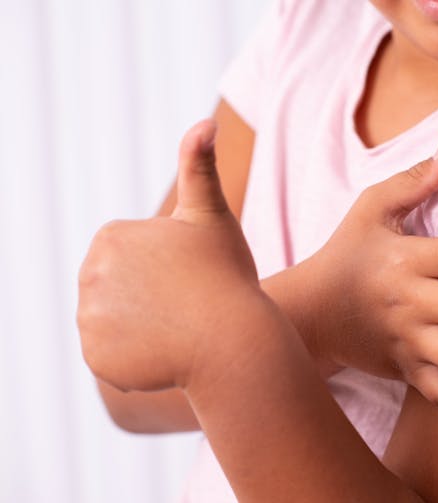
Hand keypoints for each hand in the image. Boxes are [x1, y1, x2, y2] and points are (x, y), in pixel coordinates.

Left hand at [78, 120, 273, 391]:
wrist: (232, 341)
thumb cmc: (227, 274)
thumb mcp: (212, 215)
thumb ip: (200, 165)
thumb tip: (206, 122)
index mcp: (112, 237)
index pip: (129, 254)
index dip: (163, 265)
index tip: (188, 275)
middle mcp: (90, 274)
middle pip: (117, 286)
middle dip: (147, 295)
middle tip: (185, 304)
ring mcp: (90, 319)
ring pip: (114, 319)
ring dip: (140, 325)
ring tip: (177, 328)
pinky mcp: (96, 358)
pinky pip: (111, 354)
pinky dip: (133, 356)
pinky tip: (165, 352)